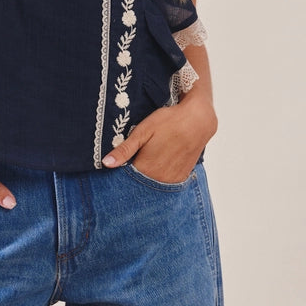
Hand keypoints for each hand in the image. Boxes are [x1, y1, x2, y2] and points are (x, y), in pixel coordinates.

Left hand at [102, 92, 217, 183]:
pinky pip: (166, 183)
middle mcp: (160, 179)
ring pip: (154, 185)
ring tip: (146, 162)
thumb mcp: (143, 131)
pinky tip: (158, 165)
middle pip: (140, 185)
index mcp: (146, 168)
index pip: (127, 181)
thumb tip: (106, 164)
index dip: (120, 176)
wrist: (198, 121)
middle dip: (133, 179)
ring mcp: (172, 180)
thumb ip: (124, 150)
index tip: (114, 170)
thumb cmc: (168, 122)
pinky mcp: (182, 176)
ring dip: (147, 179)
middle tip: (131, 163)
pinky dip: (159, 178)